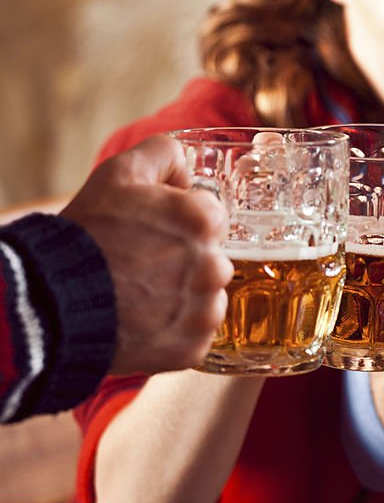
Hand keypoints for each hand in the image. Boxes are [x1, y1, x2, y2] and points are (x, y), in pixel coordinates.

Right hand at [61, 135, 233, 374]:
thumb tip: (188, 167)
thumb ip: (164, 153)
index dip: (182, 221)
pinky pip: (197, 335)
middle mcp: (212, 266)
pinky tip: (146, 321)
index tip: (154, 231)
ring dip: (185, 297)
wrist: (52, 301)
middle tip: (144, 264)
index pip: (212, 217)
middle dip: (186, 259)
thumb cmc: (87, 234)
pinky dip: (176, 332)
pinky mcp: (190, 348)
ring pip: (209, 298)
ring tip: (143, 294)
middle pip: (213, 258)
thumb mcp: (119, 173)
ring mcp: (202, 311)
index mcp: (202, 221)